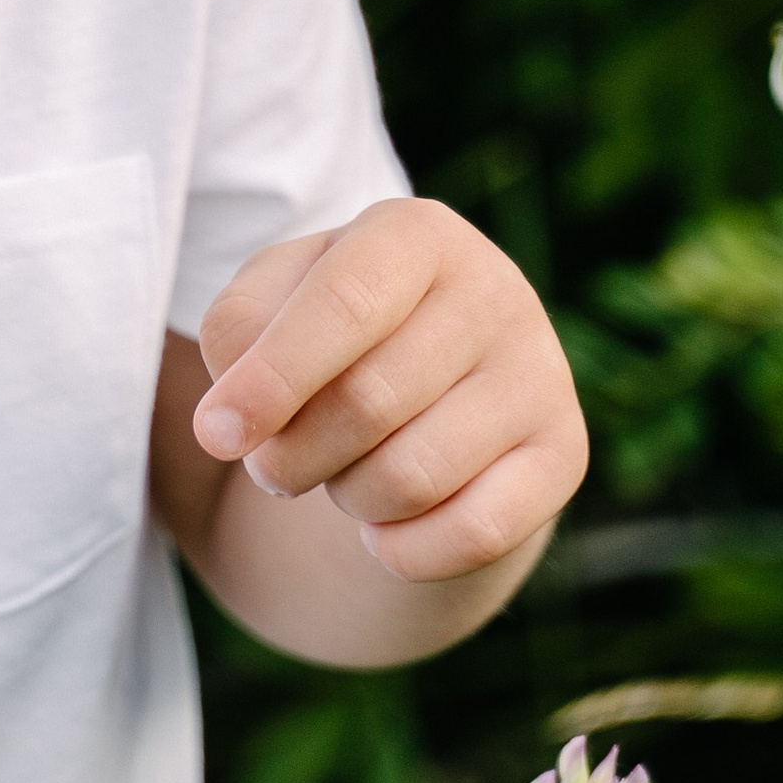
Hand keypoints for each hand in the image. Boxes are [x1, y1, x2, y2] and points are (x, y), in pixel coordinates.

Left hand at [191, 197, 586, 580]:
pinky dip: (402, 550)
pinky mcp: (565, 454)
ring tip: (342, 472)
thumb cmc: (325, 335)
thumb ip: (234, 338)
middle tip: (274, 463)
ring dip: (347, 497)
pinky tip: (384, 528)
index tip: (216, 435)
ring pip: (414, 477)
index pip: (346, 304)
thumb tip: (230, 422)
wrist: (428, 389)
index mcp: (415, 232)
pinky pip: (473, 533)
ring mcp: (542, 372)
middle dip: (292, 454)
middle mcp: (495, 289)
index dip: (272, 377)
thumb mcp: (268, 307)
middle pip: (369, 401)